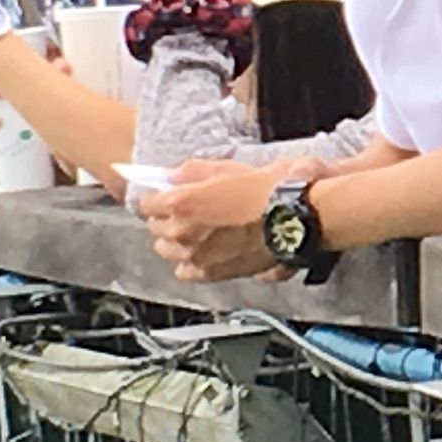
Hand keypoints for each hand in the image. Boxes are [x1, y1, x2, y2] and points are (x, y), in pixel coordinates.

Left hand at [140, 158, 280, 282]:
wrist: (295, 219)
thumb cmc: (266, 191)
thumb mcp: (227, 168)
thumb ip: (192, 172)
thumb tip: (171, 176)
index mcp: (181, 203)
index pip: (146, 203)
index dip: (157, 197)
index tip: (166, 195)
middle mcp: (181, 232)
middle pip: (155, 227)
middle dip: (166, 218)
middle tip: (186, 211)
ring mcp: (195, 256)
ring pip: (167, 250)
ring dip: (176, 241)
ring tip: (196, 232)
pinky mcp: (212, 273)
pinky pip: (185, 272)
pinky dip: (190, 262)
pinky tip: (204, 252)